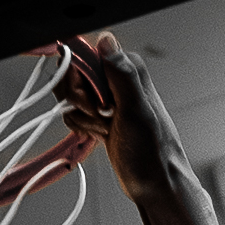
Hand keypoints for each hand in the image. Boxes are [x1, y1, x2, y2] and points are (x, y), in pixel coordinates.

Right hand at [56, 32, 191, 211]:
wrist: (153, 183)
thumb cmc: (152, 152)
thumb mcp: (136, 111)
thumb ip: (122, 74)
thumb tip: (107, 41)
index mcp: (128, 70)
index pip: (85, 57)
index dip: (81, 81)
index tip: (94, 102)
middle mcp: (117, 80)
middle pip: (74, 77)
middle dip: (80, 102)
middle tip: (102, 117)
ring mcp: (108, 99)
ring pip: (71, 97)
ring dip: (83, 118)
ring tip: (105, 129)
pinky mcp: (101, 115)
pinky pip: (75, 113)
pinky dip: (82, 127)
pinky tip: (100, 135)